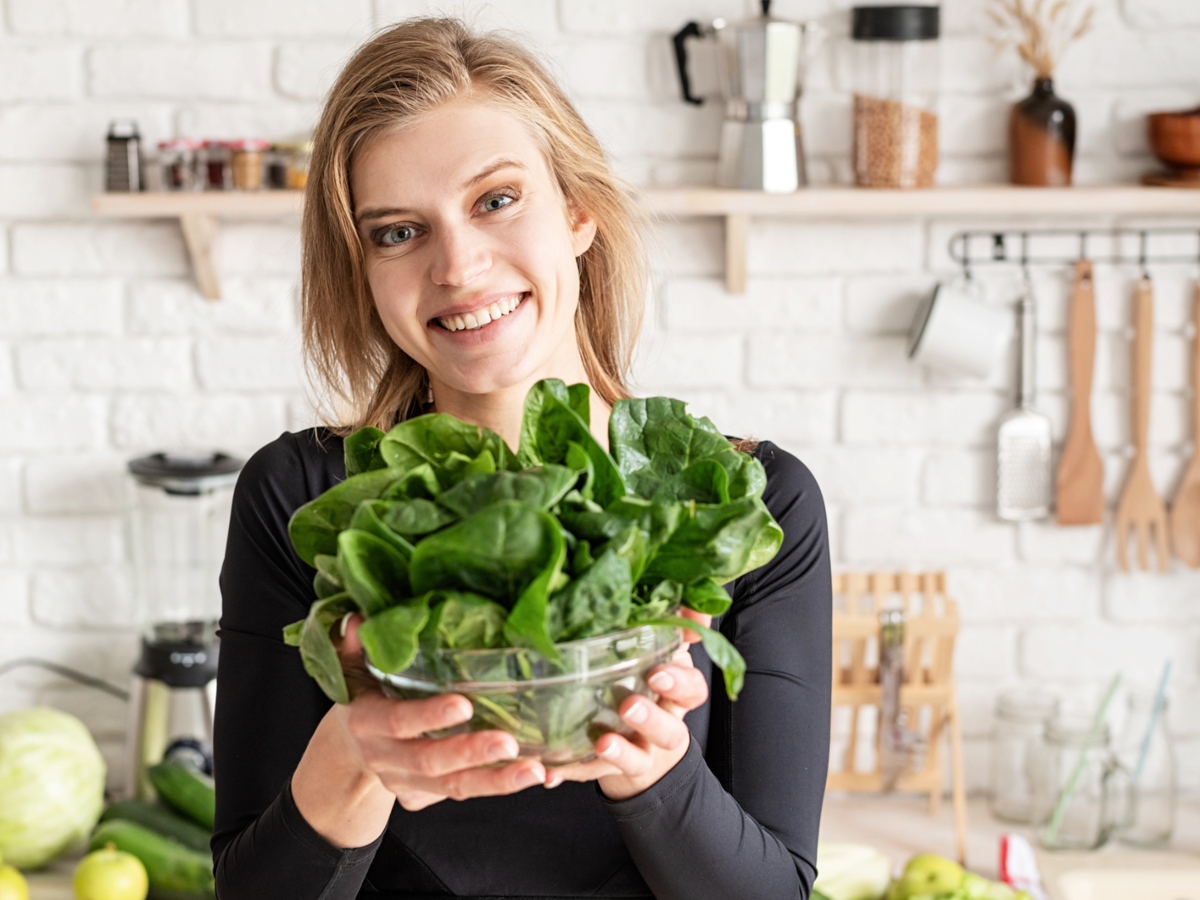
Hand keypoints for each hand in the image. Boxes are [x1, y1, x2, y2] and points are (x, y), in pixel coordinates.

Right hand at [293, 614, 545, 840]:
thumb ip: (356, 646)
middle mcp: (385, 759)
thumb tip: (358, 618)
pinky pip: (461, 794)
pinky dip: (496, 786)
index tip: (464, 705)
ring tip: (534, 770)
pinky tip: (528, 775)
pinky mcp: (422, 798)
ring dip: (495, 781)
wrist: (350, 751)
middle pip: (429, 761)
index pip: (397, 721)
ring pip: (452, 788)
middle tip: (509, 743)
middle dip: (470, 753)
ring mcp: (404, 783)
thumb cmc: (365, 697)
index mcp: (367, 723)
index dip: (429, 716)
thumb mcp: (354, 670)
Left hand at [547, 609, 712, 800]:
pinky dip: (570, 772)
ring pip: (637, 758)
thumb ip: (676, 624)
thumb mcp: (663, 651)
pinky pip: (588, 774)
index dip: (679, 682)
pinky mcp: (606, 770)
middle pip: (669, 730)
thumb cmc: (648, 683)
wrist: (644, 747)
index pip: (692, 691)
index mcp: (675, 696)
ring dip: (619, 752)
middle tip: (628, 705)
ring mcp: (638, 753)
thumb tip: (697, 604)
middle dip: (650, 719)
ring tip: (601, 742)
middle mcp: (662, 728)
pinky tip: (551, 772)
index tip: (658, 672)